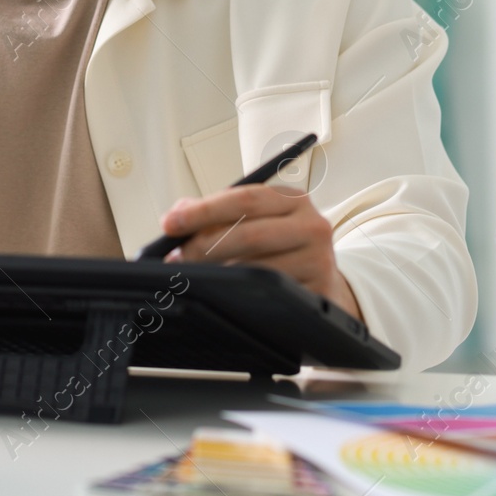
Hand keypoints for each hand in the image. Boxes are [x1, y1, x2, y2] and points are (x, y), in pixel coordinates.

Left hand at [160, 185, 361, 319]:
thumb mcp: (257, 222)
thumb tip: (176, 214)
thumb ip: (217, 213)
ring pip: (257, 269)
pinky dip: (241, 297)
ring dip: (220, 275)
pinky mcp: (319, 292)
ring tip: (196, 278)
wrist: (325, 284)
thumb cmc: (280, 249)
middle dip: (204, 247)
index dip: (204, 210)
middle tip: (176, 258)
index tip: (170, 222)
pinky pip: (270, 296)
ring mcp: (319, 260)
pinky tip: (225, 296)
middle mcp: (312, 225)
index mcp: (293, 199)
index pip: (244, 198)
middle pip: (249, 233)